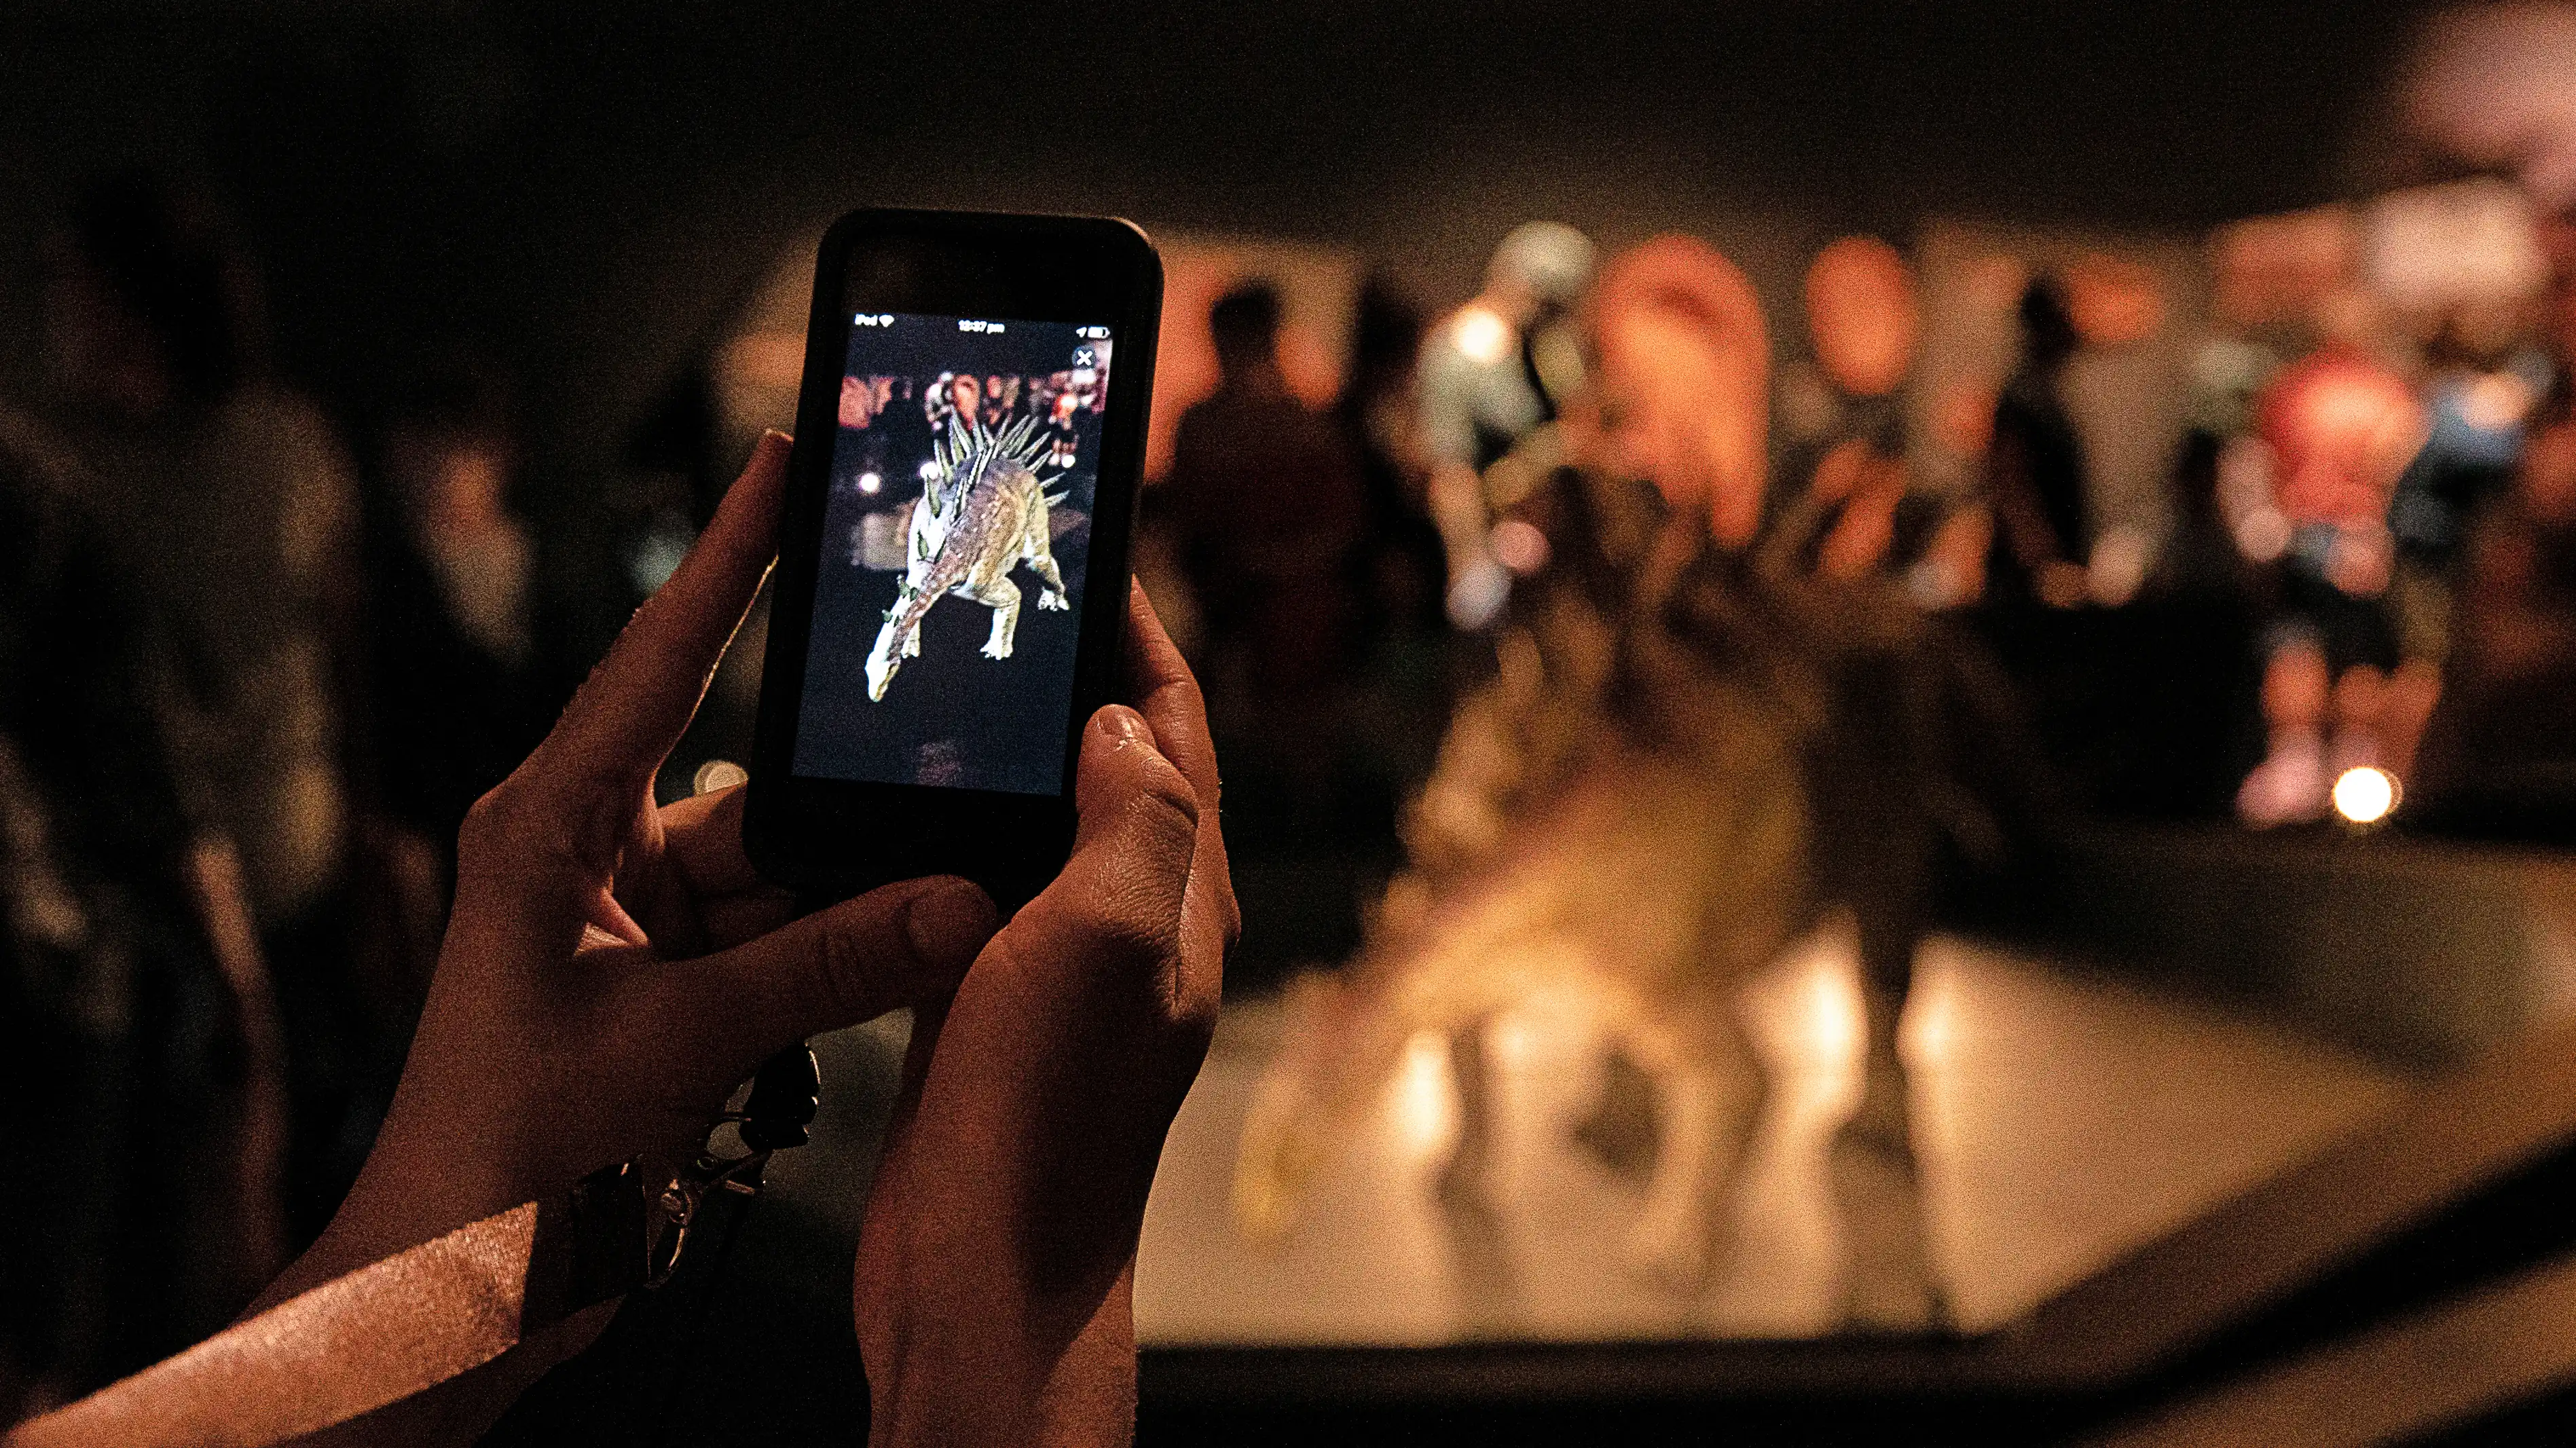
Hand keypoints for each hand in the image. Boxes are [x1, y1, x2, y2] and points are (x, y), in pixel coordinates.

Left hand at [252, 431, 998, 1429]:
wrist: (459, 1280)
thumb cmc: (512, 1150)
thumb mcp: (680, 1041)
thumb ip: (829, 965)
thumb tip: (962, 903)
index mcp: (549, 824)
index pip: (660, 659)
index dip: (728, 555)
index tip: (782, 458)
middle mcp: (589, 852)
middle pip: (753, 787)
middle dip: (848, 801)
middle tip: (948, 755)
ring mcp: (630, 921)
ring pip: (783, 872)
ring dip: (854, 899)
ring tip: (943, 900)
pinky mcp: (667, 982)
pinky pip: (780, 937)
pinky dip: (841, 951)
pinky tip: (910, 955)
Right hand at [856, 582, 1236, 1447]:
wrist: (982, 1271)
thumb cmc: (1047, 1124)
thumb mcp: (1106, 940)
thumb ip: (1134, 820)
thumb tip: (1126, 720)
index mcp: (1181, 897)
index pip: (1177, 733)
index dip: (1141, 638)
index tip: (1103, 556)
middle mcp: (1137, 926)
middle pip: (1117, 765)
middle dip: (1074, 676)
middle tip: (1011, 596)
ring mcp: (1066, 968)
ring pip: (1044, 822)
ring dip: (1010, 750)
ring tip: (950, 680)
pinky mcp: (997, 1005)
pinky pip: (983, 887)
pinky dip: (949, 829)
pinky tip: (896, 808)